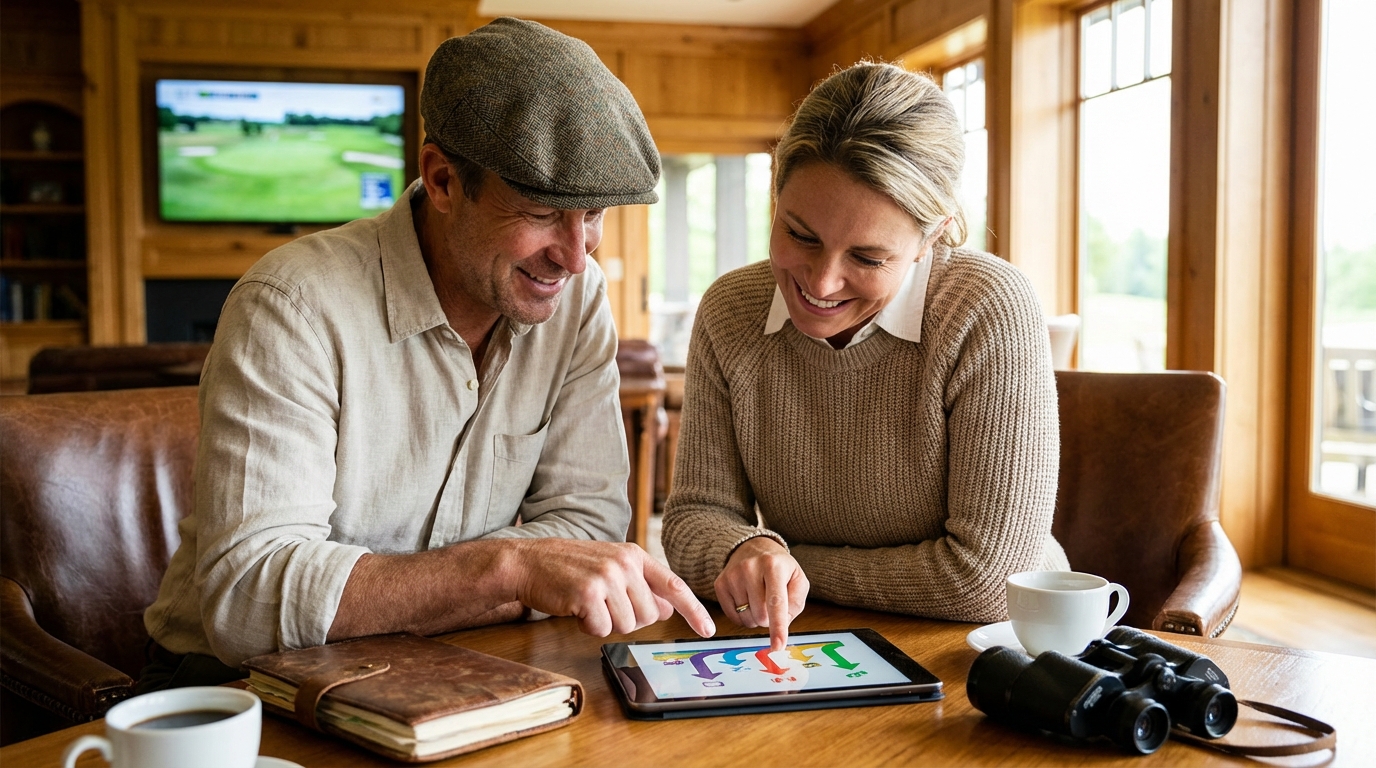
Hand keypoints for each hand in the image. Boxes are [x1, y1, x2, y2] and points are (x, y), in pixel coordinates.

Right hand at [511, 540, 714, 638]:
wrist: (529, 562)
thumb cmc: (570, 569)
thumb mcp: (611, 568)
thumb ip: (640, 586)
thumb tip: (666, 610)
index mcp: (635, 555)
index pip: (674, 586)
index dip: (693, 610)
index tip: (708, 630)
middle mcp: (625, 563)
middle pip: (648, 616)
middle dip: (627, 620)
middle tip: (603, 606)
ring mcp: (607, 576)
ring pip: (626, 626)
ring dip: (605, 623)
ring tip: (587, 603)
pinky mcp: (588, 592)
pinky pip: (601, 629)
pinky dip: (587, 627)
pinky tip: (575, 609)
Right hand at [715, 536, 808, 649]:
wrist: (753, 548)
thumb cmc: (779, 567)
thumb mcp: (797, 579)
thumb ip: (796, 603)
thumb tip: (781, 624)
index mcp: (773, 565)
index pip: (776, 602)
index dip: (778, 627)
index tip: (778, 646)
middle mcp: (750, 568)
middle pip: (761, 615)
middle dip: (770, 618)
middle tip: (771, 604)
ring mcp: (732, 575)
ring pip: (746, 618)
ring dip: (756, 617)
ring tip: (759, 598)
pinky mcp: (720, 584)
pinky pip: (733, 617)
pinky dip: (743, 616)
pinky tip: (747, 600)